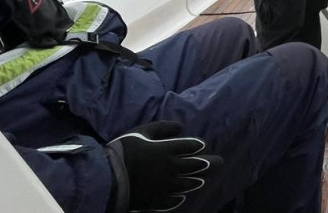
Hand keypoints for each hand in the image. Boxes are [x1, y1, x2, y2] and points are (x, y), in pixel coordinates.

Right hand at [106, 120, 221, 212]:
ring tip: (202, 180)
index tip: (202, 145)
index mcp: (167, 150)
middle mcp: (170, 169)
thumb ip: (162, 127)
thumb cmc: (123, 150)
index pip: (190, 147)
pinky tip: (181, 197)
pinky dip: (178, 198)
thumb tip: (180, 126)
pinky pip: (172, 201)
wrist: (108, 178)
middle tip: (220, 162)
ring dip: (196, 181)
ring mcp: (165, 187)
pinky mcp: (156, 201)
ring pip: (186, 185)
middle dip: (209, 163)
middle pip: (195, 166)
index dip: (197, 146)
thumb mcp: (141, 131)